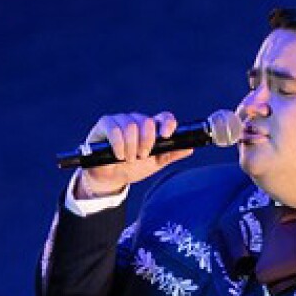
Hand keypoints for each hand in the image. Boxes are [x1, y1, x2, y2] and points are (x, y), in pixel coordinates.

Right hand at [74, 111, 193, 197]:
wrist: (111, 178)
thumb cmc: (133, 168)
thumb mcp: (155, 163)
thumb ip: (171, 154)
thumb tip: (190, 148)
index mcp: (152, 129)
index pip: (164, 117)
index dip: (167, 123)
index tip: (166, 135)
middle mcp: (137, 121)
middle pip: (147, 121)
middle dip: (147, 142)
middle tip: (142, 156)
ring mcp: (120, 121)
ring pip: (130, 125)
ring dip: (131, 146)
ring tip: (129, 159)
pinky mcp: (105, 124)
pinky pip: (114, 129)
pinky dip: (119, 145)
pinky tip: (119, 155)